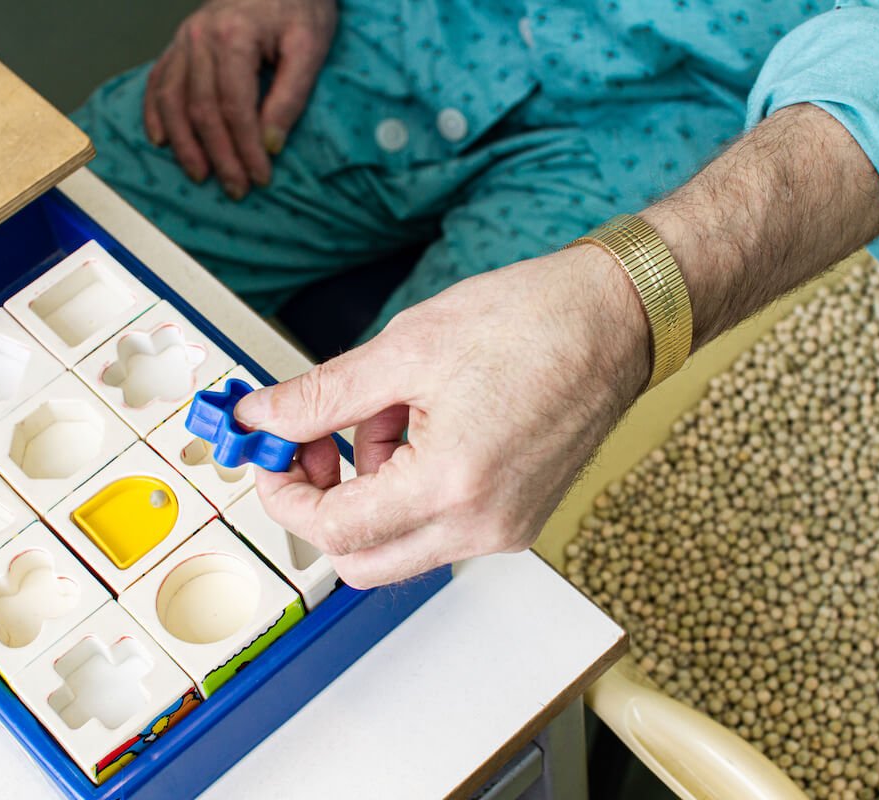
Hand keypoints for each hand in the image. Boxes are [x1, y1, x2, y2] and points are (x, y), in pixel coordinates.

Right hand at [143, 0, 336, 197]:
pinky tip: (161, 140)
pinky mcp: (179, 43)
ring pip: (173, 100)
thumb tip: (271, 144)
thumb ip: (291, 96)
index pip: (234, 108)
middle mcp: (200, 38)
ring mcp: (184, 40)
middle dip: (219, 156)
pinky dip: (156, 114)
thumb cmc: (299, 6)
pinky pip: (158, 81)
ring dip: (184, 144)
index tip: (261, 177)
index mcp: (234, 37)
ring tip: (200, 175)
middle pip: (202, 110)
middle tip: (236, 188)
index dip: (246, 148)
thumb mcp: (310, 47)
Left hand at [234, 246, 650, 587]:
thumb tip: (262, 418)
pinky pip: (438, 526)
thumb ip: (321, 395)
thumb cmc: (530, 322)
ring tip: (387, 411)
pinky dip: (409, 487)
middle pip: (361, 558)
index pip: (334, 529)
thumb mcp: (406, 348)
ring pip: (398, 543)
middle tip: (315, 442)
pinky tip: (422, 426)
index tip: (269, 452)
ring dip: (369, 488)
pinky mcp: (517, 519)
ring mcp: (504, 529)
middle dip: (322, 504)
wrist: (615, 319)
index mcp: (451, 484)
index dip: (284, 492)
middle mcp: (482, 525)